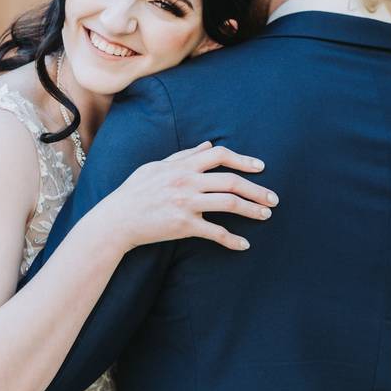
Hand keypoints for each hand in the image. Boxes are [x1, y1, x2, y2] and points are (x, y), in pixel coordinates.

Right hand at [96, 141, 276, 251]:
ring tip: (266, 215)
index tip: (260, 168)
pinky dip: (232, 240)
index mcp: (181, 166)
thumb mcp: (156, 167)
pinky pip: (215, 232)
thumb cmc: (134, 191)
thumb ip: (183, 156)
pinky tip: (244, 245)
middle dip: (257, 189)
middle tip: (273, 198)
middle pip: (231, 181)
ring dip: (252, 210)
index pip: (219, 155)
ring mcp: (186, 204)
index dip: (243, 160)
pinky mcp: (183, 225)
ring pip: (229, 204)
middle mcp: (186, 182)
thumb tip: (207, 145)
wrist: (117, 219)